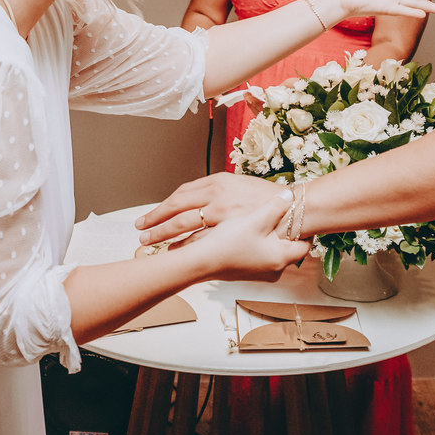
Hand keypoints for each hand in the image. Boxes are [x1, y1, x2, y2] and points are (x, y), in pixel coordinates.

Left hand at [137, 172, 282, 245]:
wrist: (294, 209)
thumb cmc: (267, 196)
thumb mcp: (238, 183)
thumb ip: (216, 189)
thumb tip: (195, 198)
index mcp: (218, 183)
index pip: (182, 195)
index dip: (163, 207)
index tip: (149, 216)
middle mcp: (217, 198)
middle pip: (178, 211)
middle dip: (156, 222)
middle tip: (140, 231)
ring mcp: (224, 218)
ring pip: (187, 227)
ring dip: (165, 235)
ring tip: (150, 242)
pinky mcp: (231, 234)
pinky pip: (203, 241)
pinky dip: (185, 247)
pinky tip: (175, 251)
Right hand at [187, 195, 311, 281]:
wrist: (199, 262)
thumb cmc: (227, 244)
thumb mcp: (255, 220)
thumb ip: (275, 207)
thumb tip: (291, 196)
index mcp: (281, 258)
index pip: (305, 244)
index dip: (304, 228)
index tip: (301, 215)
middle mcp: (274, 270)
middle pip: (289, 247)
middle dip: (285, 231)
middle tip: (282, 214)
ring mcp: (260, 273)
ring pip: (273, 250)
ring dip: (269, 237)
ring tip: (262, 221)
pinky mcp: (247, 271)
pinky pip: (259, 255)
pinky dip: (257, 244)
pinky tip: (246, 232)